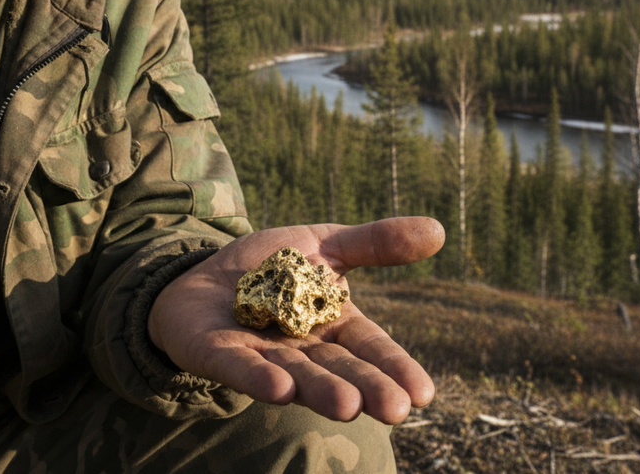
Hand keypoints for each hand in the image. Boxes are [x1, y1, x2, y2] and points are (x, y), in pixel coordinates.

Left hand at [147, 217, 443, 423]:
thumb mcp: (325, 243)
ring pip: (295, 375)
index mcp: (333, 325)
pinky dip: (259, 380)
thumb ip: (376, 243)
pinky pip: (240, 368)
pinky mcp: (218, 354)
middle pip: (339, 369)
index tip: (423, 393)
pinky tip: (280, 391)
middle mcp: (302, 349)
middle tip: (396, 409)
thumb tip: (441, 229)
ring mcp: (261, 355)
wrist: (199, 273)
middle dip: (366, 388)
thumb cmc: (270, 266)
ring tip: (348, 408)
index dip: (395, 368)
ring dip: (321, 391)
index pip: (370, 348)